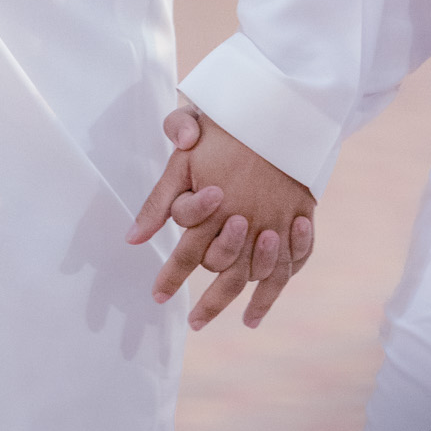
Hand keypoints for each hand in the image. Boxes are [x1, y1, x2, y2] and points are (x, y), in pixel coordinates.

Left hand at [128, 108, 314, 329]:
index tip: (158, 297)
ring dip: (234, 303)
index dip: (171, 278)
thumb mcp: (183, 155)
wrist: (280, 108)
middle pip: (222, 272)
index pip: (187, 254)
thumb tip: (131, 239)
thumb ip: (158, 199)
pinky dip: (272, 295)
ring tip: (220, 323)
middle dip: (207, 300)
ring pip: (253, 278)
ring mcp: (274, 225)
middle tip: (193, 322)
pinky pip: (288, 269)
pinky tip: (255, 315)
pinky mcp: (299, 223)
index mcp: (213, 207)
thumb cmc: (224, 128)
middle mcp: (244, 222)